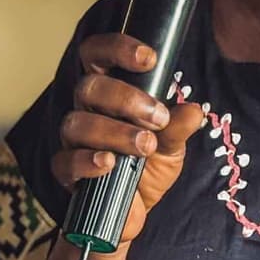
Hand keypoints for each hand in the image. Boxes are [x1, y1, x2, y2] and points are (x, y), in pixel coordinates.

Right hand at [49, 33, 206, 242]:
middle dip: (125, 98)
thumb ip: (178, 127)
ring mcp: (73, 141)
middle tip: (158, 118)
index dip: (117, 48)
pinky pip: (65, 161)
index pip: (98, 55)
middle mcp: (86, 110)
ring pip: (77, 122)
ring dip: (114, 132)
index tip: (149, 58)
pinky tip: (110, 164)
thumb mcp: (171, 146)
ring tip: (144, 146)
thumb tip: (193, 111)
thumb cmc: (147, 167)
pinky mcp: (66, 172)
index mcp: (108, 93)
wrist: (132, 211)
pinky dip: (87, 161)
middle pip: (89, 86)